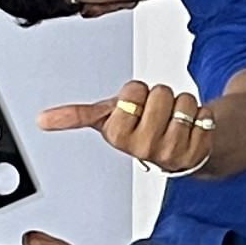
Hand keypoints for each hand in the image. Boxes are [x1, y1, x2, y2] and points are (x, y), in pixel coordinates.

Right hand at [41, 80, 215, 174]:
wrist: (178, 152)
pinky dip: (201, 115)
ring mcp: (171, 152)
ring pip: (183, 101)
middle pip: (159, 93)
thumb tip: (41, 119)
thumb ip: (77, 116)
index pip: (132, 92)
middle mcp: (143, 149)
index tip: (133, 109)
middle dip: (159, 96)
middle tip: (156, 115)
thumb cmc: (141, 130)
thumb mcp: (109, 118)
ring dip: (182, 104)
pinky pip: (204, 113)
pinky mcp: (198, 151)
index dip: (136, 93)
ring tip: (174, 121)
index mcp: (118, 137)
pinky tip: (192, 130)